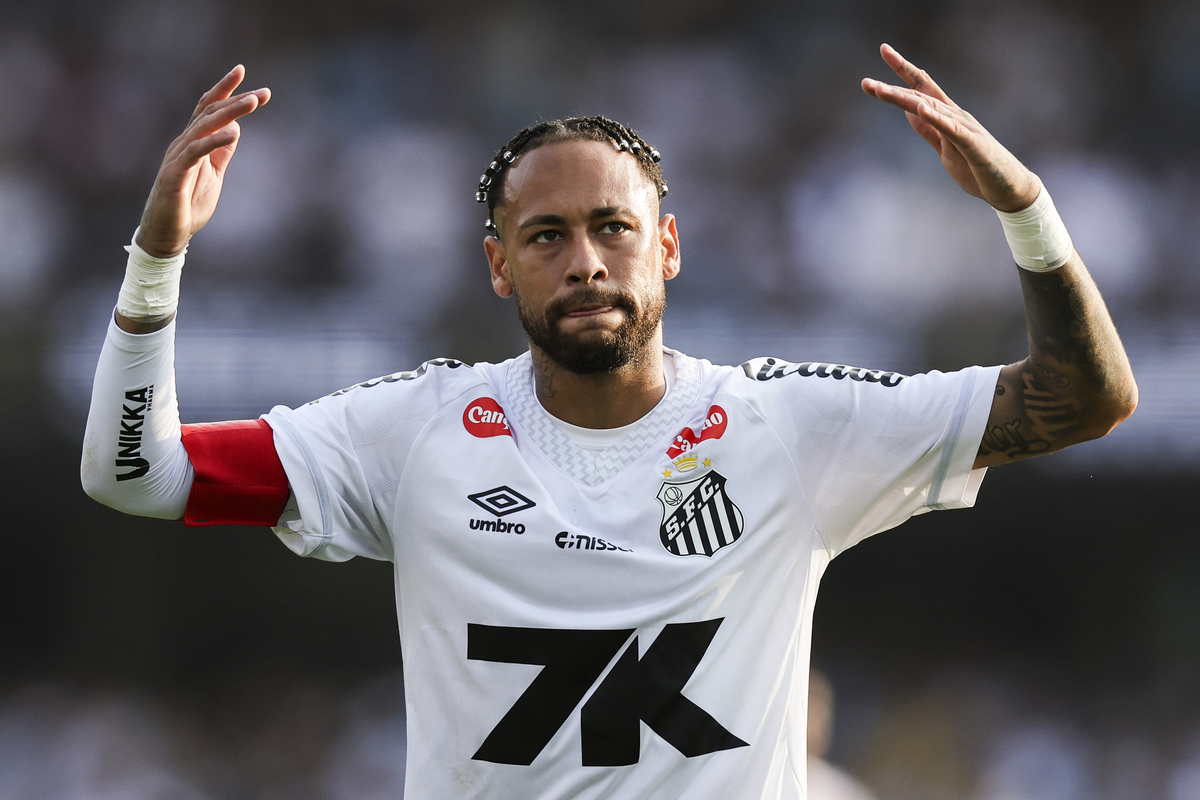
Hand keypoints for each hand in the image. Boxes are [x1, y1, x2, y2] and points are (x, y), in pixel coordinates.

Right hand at [136, 65, 270, 257]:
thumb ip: (221, 152)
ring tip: (253, 103)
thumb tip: (235, 129)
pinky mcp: (175, 174)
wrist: (167, 234)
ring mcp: (178, 157)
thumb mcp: (213, 174)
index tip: (244, 73)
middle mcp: (184, 143)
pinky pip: (195, 152)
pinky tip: (233, 133)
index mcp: (193, 142)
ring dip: (230, 112)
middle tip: (263, 93)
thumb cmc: (187, 204)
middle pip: (209, 112)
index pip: (209, 109)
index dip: (226, 90)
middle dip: (236, 99)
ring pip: (204, 126)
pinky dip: (214, 141)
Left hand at [861, 44, 1038, 212]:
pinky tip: (922, 109)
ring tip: (881, 91)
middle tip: (865, 82)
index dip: (902, 72)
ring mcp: (966, 129)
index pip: (921, 90)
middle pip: (921, 95)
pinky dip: (937, 118)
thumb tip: (910, 112)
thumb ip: (928, 129)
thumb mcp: (944, 147)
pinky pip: (953, 130)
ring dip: (905, 100)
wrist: (1009, 188)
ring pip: (931, 109)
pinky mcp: (974, 145)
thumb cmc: (977, 167)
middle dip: (893, 85)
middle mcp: (956, 116)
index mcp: (947, 117)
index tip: (883, 53)